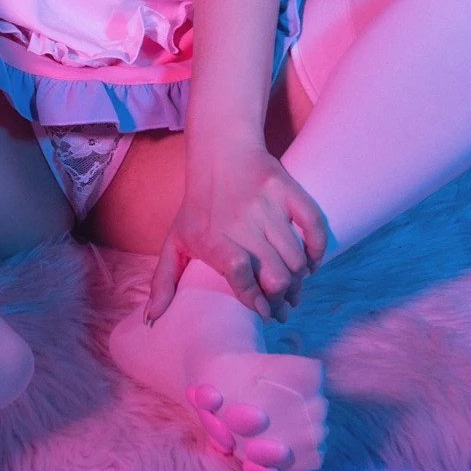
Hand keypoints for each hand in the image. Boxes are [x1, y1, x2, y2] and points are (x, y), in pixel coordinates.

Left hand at [146, 140, 327, 324]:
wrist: (220, 151)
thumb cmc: (198, 204)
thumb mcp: (175, 239)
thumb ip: (164, 280)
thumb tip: (153, 319)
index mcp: (212, 238)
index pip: (240, 275)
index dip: (256, 300)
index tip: (263, 312)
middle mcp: (240, 222)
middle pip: (275, 275)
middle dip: (282, 299)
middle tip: (282, 306)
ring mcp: (266, 205)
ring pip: (296, 258)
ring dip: (300, 280)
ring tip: (294, 289)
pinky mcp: (286, 189)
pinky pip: (313, 225)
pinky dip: (318, 250)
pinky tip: (311, 263)